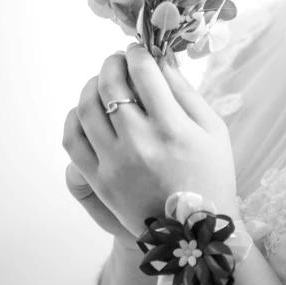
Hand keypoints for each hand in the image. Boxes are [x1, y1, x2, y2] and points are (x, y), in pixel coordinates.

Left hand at [62, 43, 239, 240]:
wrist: (194, 233)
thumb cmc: (210, 174)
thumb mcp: (213, 129)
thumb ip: (185, 90)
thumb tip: (161, 58)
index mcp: (173, 127)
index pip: (144, 72)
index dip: (138, 53)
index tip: (139, 51)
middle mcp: (140, 143)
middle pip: (110, 84)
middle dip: (113, 62)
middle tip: (119, 60)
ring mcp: (115, 163)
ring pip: (86, 107)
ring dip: (91, 85)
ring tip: (103, 82)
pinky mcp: (99, 181)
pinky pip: (72, 140)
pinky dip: (75, 118)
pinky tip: (88, 111)